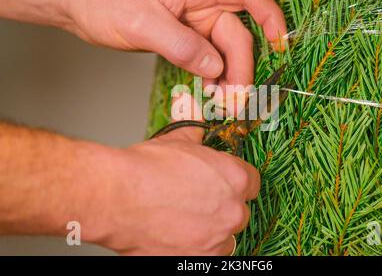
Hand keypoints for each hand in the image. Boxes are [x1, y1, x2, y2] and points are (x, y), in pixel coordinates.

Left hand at [64, 0, 286, 87]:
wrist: (78, 3)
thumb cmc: (105, 1)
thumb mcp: (143, 24)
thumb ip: (182, 46)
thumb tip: (214, 68)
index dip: (269, 15)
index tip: (280, 43)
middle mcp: (198, 5)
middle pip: (235, 34)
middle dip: (240, 67)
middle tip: (235, 99)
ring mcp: (190, 23)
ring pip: (221, 51)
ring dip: (227, 76)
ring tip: (224, 103)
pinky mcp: (181, 38)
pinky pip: (205, 58)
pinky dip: (210, 76)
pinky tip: (210, 93)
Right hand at [95, 125, 258, 255]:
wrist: (117, 197)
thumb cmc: (144, 170)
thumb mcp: (176, 141)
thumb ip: (195, 138)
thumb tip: (197, 134)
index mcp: (235, 178)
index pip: (252, 183)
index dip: (236, 184)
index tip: (225, 187)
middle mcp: (232, 210)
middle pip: (238, 212)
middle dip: (222, 209)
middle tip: (197, 205)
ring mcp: (216, 239)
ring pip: (223, 238)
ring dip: (210, 232)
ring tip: (183, 222)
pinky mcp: (197, 260)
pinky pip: (205, 255)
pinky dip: (193, 249)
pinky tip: (174, 236)